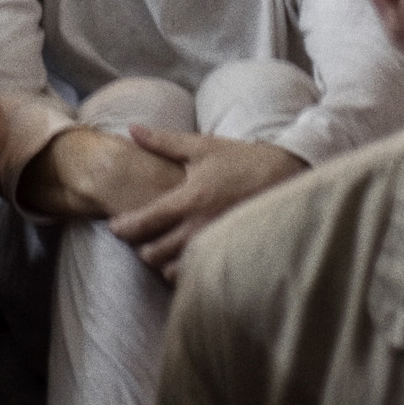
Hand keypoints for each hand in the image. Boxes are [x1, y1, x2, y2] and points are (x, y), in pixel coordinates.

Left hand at [107, 129, 306, 281]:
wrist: (287, 176)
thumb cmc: (242, 160)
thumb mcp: (202, 147)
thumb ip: (163, 141)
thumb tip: (132, 129)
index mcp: (190, 200)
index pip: (145, 222)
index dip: (123, 228)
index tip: (116, 227)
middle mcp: (200, 227)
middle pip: (153, 254)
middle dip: (141, 248)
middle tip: (141, 238)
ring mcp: (216, 245)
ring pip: (173, 271)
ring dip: (163, 262)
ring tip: (163, 248)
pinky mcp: (230, 256)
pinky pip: (198, 275)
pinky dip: (186, 271)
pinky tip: (185, 257)